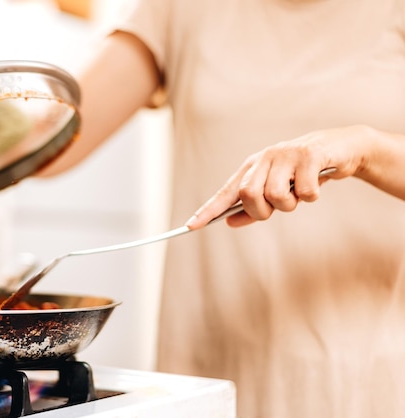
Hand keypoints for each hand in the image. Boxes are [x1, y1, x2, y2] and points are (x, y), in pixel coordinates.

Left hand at [185, 125, 397, 229]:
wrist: (341, 148)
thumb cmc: (304, 172)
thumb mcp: (278, 189)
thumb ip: (254, 207)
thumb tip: (229, 222)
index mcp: (253, 167)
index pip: (226, 192)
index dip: (208, 210)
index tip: (190, 226)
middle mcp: (265, 158)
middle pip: (248, 195)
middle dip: (264, 211)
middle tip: (280, 207)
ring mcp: (286, 155)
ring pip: (276, 195)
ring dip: (292, 204)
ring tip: (301, 193)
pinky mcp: (309, 155)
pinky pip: (305, 191)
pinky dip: (312, 196)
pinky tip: (317, 184)